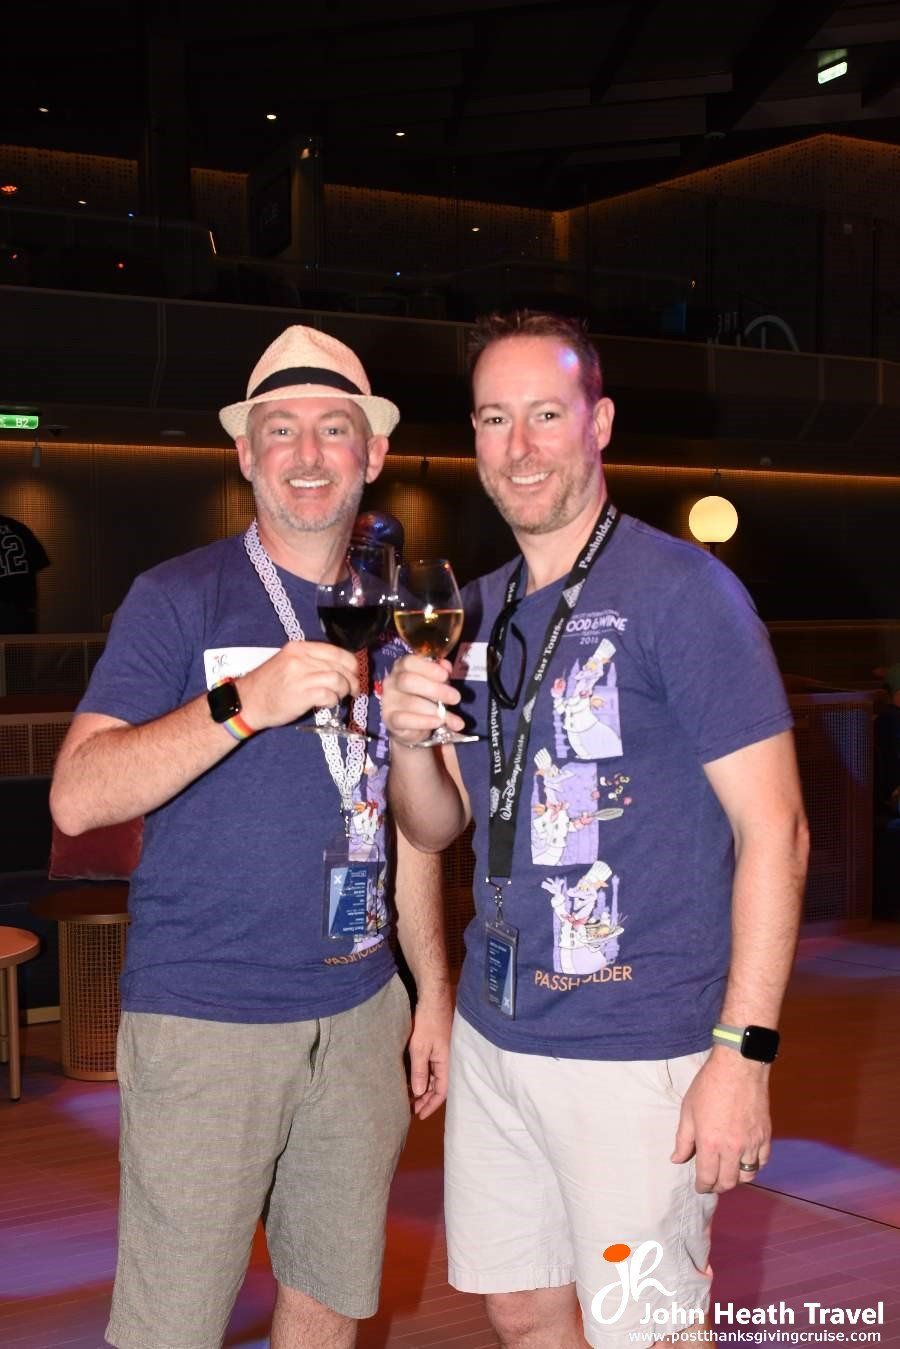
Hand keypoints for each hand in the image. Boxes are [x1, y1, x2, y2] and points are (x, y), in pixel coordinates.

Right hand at [237, 641, 360, 728]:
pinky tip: (327, 704)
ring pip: (338, 680)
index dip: (352, 664)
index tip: (354, 674)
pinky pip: (329, 695)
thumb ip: (312, 661)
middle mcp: (300, 658)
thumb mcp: (289, 663)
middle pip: (341, 666)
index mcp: (299, 647)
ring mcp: (301, 676)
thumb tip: (342, 668)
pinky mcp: (302, 694)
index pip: (337, 651)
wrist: (247, 702)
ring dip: (344, 691)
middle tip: (353, 690)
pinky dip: (333, 700)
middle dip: (352, 680)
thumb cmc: (269, 684)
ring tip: (339, 697)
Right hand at [381, 654, 463, 744]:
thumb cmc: (424, 697)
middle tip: (455, 698)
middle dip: (435, 689)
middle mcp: (392, 682)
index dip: (428, 668)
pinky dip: (424, 722)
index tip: (445, 676)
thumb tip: (446, 666)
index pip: (409, 662)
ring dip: (434, 709)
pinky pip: (405, 720)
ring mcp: (389, 701)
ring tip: (448, 715)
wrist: (411, 725)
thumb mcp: (436, 683)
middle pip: (408, 681)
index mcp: (402, 668)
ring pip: (410, 702)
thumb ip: (442, 674)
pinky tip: (438, 722)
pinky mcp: (390, 720)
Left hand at [407, 991, 451, 1119]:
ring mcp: (442, 1052)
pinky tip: (413, 1078)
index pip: (441, 1092)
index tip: (419, 1115)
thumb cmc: (428, 1022)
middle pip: (438, 1086)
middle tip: (412, 1109)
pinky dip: (423, 1076)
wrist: (433, 998)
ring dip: (424, 1088)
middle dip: (426, 1100)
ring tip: (410, 1097)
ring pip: (434, 1077)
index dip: (430, 1105)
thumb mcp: (420, 1048)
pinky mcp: (436, 1045)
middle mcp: (446, 1060)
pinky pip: (431, 1067)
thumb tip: (419, 1093)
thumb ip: (420, 1071)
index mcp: (446, 1063)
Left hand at [671, 1048, 771, 1192]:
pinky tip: (746, 1161)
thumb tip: (677, 1159)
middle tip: (712, 1183)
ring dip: (736, 1178)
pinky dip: (754, 1166)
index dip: (702, 1186)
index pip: (707, 1177)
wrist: (738, 1068)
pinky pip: (762, 1161)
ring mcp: (751, 1143)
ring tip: (729, 1173)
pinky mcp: (765, 1136)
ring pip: (748, 1176)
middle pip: (728, 1182)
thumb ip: (683, 1139)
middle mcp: (732, 1148)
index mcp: (710, 1143)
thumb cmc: (709, 1086)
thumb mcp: (688, 1110)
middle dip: (718, 1186)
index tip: (700, 1187)